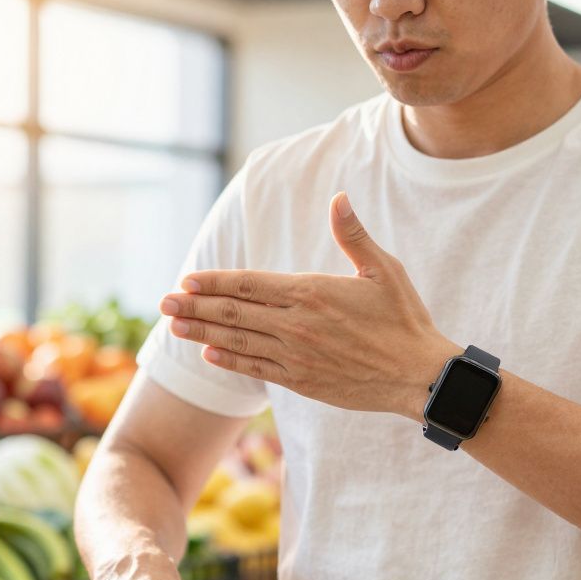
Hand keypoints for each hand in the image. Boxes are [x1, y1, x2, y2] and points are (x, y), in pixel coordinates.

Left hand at [160, 191, 459, 419]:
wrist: (418, 376)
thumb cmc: (404, 320)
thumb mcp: (383, 270)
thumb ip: (354, 235)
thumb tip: (339, 198)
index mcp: (312, 292)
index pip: (249, 283)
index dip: (214, 281)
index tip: (187, 279)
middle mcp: (297, 324)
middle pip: (234, 312)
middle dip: (195, 306)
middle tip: (163, 301)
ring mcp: (296, 355)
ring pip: (238, 341)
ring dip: (203, 332)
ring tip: (173, 325)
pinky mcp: (302, 380)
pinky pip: (256, 369)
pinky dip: (229, 361)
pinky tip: (208, 354)